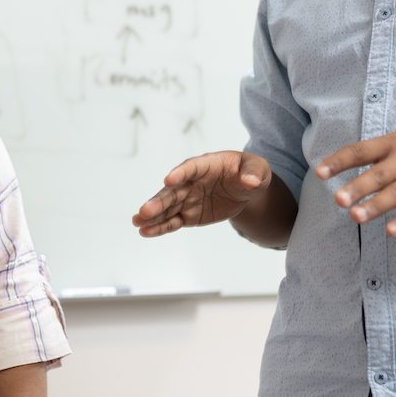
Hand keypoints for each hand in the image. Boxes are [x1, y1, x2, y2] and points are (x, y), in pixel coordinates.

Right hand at [133, 151, 272, 236]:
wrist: (246, 189)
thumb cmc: (250, 172)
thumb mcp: (258, 168)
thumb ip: (254, 173)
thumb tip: (251, 182)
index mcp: (206, 165)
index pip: (191, 167)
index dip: (180, 173)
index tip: (168, 180)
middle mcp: (191, 181)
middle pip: (173, 191)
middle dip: (159, 201)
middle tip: (144, 211)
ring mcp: (188, 198)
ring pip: (168, 207)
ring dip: (153, 215)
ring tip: (137, 223)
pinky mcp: (189, 214)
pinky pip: (173, 221)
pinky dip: (160, 227)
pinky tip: (146, 232)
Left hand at [316, 125, 395, 235]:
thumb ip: (381, 153)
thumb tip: (350, 167)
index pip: (362, 150)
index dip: (340, 161)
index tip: (320, 172)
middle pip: (379, 174)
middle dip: (358, 187)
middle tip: (338, 200)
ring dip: (376, 206)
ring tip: (356, 217)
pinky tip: (391, 231)